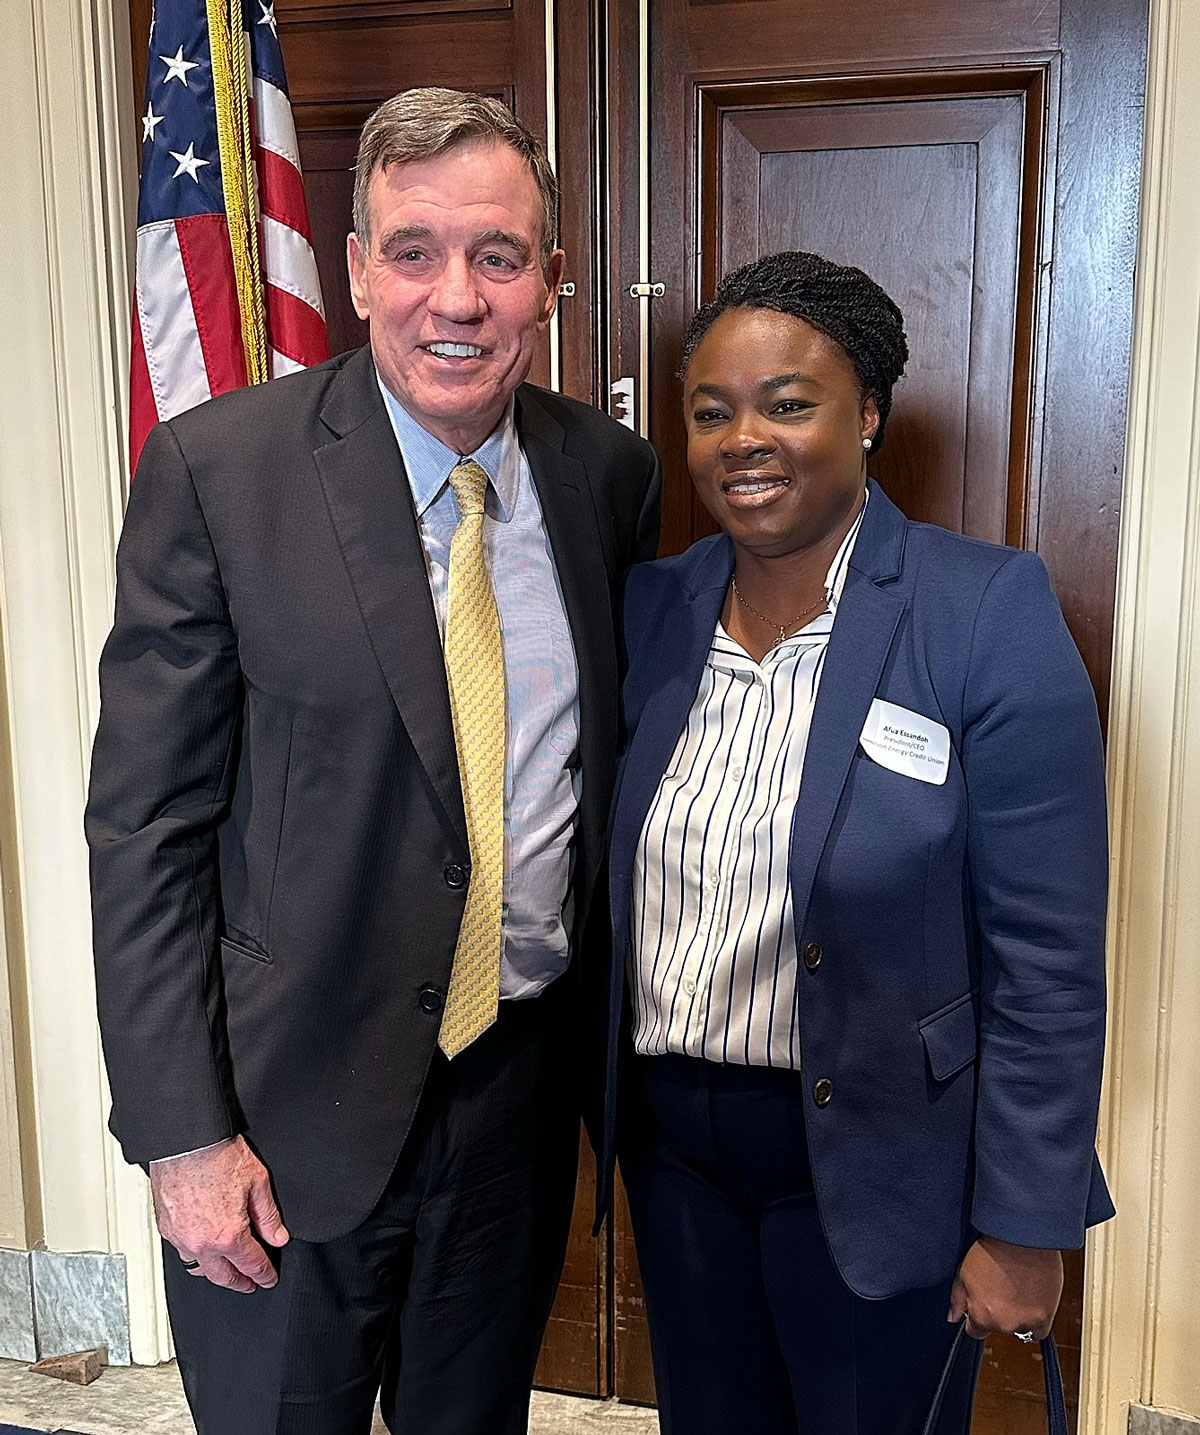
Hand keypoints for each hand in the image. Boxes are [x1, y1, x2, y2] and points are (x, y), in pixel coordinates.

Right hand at [150, 1136, 289, 1292]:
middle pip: (223, 1276)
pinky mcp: (166, 1227)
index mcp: (228, 1235)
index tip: (268, 1278)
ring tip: (226, 1270)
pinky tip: (203, 1248)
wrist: (185, 1140)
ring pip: (199, 1268)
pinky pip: (182, 1251)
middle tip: (250, 1283)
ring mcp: (180, 1238)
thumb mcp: (257, 1182)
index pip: (251, 1265)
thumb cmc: (217, 1154)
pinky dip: (195, 1255)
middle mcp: (201, 1243)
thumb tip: (278, 1236)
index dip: (263, 1275)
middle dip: (240, 1283)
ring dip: (215, 1272)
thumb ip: (268, 1216)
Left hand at [947, 1235, 1062, 1339]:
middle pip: (997, 1328)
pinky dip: (1035, 1321)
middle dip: (996, 1313)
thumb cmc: (993, 1249)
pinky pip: (1039, 1330)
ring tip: (1016, 1290)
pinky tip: (1030, 1302)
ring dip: (1016, 1315)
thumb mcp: (964, 1271)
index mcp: (982, 1316)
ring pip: (1018, 1328)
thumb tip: (953, 1317)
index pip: (975, 1331)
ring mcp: (1027, 1322)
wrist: (1021, 1237)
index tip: (982, 1304)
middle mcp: (1005, 1324)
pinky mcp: (1046, 1316)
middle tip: (1000, 1288)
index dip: (976, 1317)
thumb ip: (957, 1299)